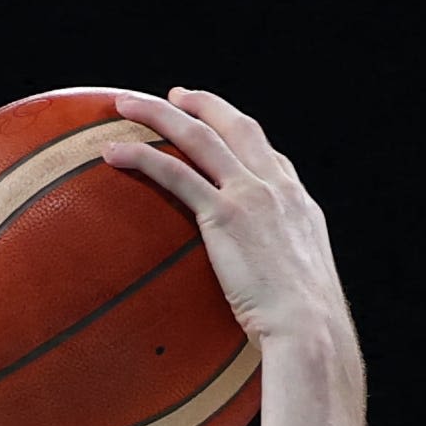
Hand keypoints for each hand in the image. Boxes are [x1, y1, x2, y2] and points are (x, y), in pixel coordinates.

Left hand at [99, 88, 352, 361]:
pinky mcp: (225, 215)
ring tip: (124, 104)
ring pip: (199, 137)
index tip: (221, 126)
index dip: (242, 136)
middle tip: (173, 95)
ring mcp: (252, 196)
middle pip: (236, 126)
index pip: (271, 157)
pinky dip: (142, 157)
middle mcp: (278, 188)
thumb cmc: (308, 329)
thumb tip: (269, 301)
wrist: (312, 330)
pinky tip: (113, 151)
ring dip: (158, 114)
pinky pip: (176, 174)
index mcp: (300, 204)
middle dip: (203, 104)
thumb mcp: (304, 290)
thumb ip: (283, 276)